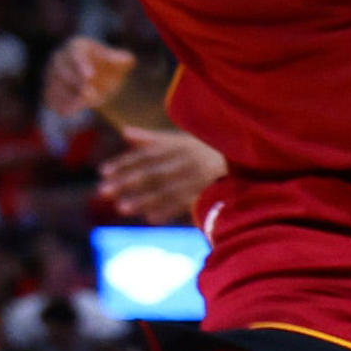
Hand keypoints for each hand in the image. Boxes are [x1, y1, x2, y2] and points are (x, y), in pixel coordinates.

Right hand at [44, 35, 135, 124]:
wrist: (100, 82)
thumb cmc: (110, 68)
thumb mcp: (121, 62)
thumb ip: (122, 60)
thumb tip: (127, 60)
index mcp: (77, 46)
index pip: (75, 52)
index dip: (81, 64)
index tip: (90, 76)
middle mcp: (59, 58)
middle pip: (61, 68)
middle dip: (75, 81)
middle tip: (89, 93)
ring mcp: (52, 74)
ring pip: (54, 85)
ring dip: (68, 95)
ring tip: (84, 103)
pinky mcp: (50, 91)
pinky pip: (50, 98)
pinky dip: (58, 104)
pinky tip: (69, 111)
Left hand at [98, 125, 227, 222]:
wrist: (247, 162)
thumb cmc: (208, 150)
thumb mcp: (181, 139)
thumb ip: (152, 138)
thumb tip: (124, 132)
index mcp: (179, 145)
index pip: (146, 154)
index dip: (124, 163)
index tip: (103, 172)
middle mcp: (187, 159)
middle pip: (153, 172)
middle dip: (127, 181)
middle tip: (103, 191)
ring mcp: (198, 176)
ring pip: (166, 189)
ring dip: (143, 199)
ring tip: (121, 208)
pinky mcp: (209, 191)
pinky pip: (185, 202)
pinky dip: (168, 210)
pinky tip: (151, 218)